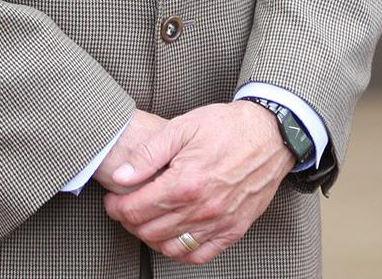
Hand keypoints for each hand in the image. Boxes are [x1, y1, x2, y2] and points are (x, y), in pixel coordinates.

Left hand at [102, 101, 294, 264]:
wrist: (269, 134)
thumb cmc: (226, 126)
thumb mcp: (182, 127)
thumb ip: (149, 154)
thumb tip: (122, 176)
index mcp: (185, 182)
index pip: (137, 209)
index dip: (117, 207)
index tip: (112, 200)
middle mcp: (202, 209)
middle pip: (150, 231)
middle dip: (129, 222)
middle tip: (124, 208)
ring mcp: (219, 223)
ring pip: (171, 247)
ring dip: (150, 238)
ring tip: (144, 221)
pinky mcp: (234, 230)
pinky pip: (199, 255)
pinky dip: (179, 252)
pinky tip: (171, 238)